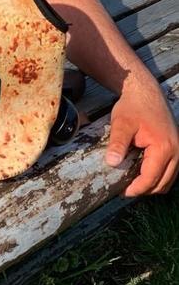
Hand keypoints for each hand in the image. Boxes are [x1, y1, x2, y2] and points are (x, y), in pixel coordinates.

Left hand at [105, 74, 178, 195]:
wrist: (145, 92)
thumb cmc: (133, 107)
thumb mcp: (121, 124)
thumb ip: (118, 143)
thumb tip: (112, 163)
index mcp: (164, 148)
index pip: (151, 178)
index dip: (137, 188)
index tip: (122, 192)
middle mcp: (176, 152)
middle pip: (163, 183)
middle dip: (145, 190)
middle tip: (125, 191)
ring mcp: (178, 150)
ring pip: (169, 179)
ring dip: (153, 184)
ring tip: (132, 184)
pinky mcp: (176, 148)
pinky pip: (170, 170)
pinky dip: (158, 176)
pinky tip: (142, 173)